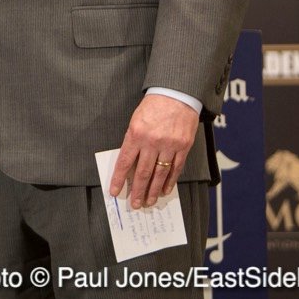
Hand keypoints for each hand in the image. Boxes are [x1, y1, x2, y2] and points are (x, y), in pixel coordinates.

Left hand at [108, 94, 198, 208]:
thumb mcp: (136, 120)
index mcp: (136, 134)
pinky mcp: (183, 147)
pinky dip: (170, 182)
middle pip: (142, 173)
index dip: (119, 179)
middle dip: (137, 191)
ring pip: (159, 174)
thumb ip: (132, 140)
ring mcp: (169, 146)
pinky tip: (165, 190)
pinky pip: (176, 169)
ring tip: (148, 201)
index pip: (124, 162)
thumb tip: (128, 163)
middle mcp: (152, 142)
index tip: (114, 192)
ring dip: (153, 190)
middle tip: (134, 204)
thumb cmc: (153, 106)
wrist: (176, 94)